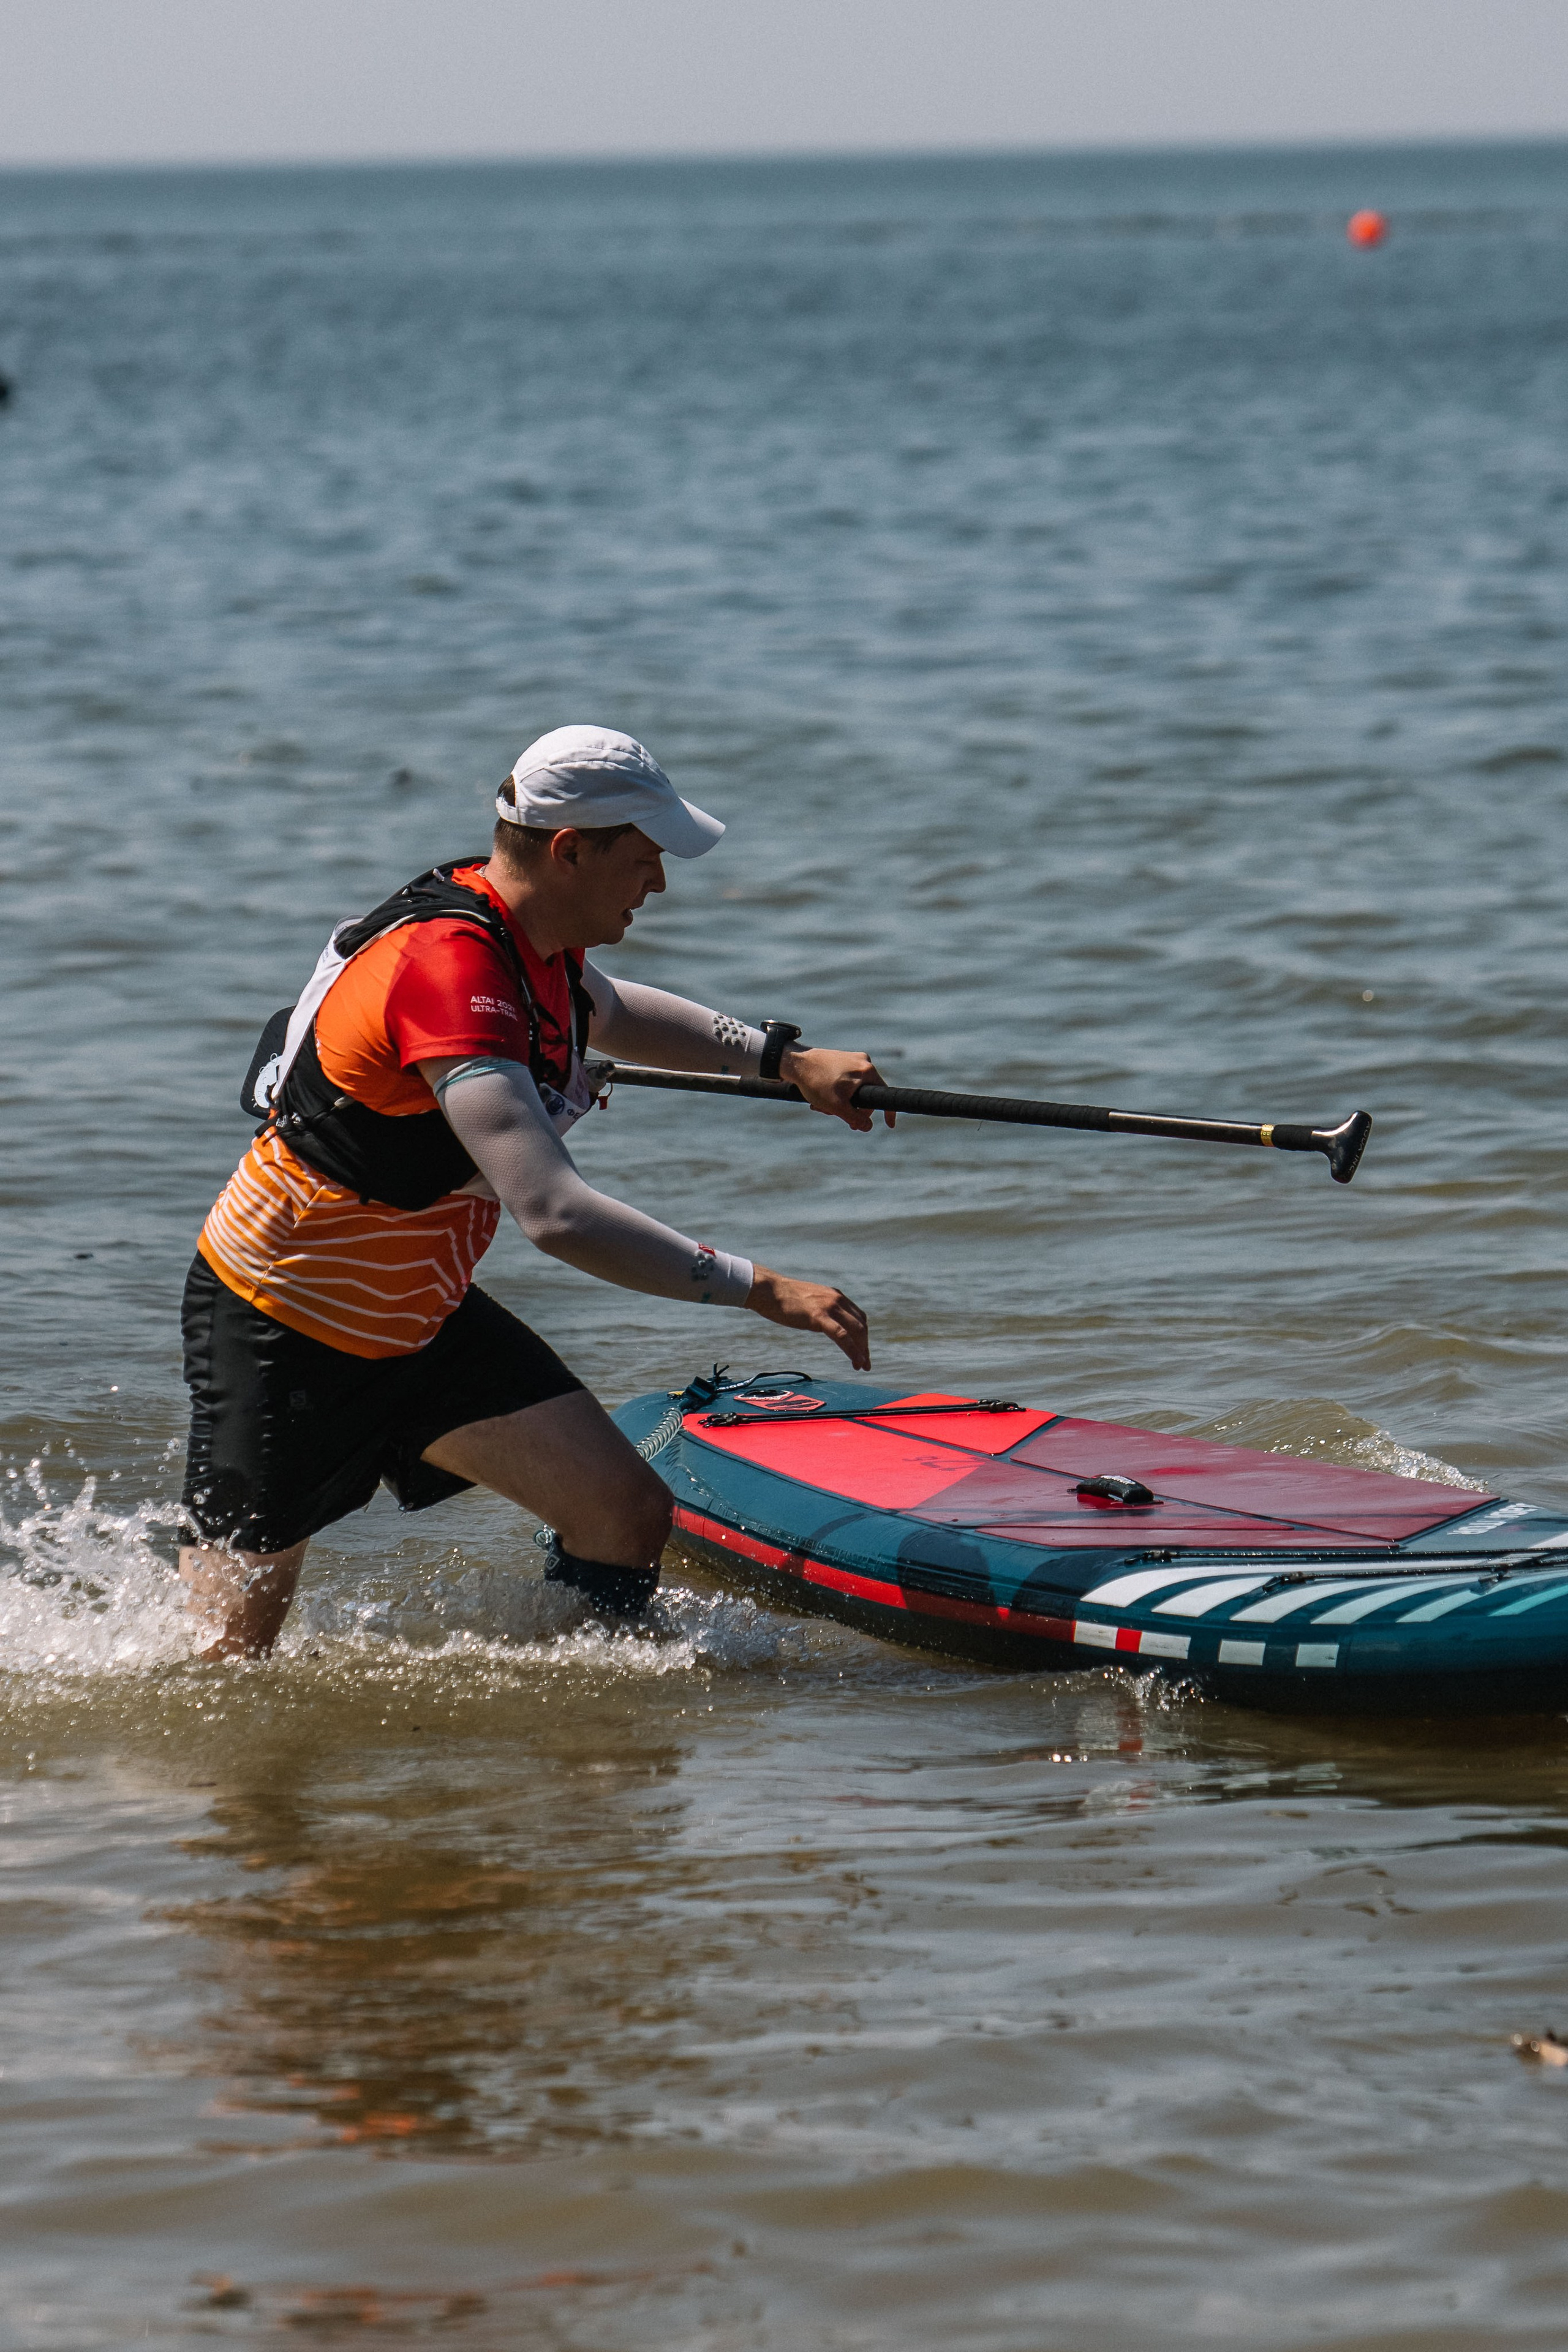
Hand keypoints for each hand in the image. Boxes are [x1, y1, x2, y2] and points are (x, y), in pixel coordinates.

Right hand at [745, 1266, 870, 1370]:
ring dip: (862, 1351)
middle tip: (865, 1363)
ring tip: (862, 1366)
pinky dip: (852, 1350)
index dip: (863, 1335)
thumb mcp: (809, 1302)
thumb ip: (821, 1310)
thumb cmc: (783, 1298)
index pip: (858, 1317)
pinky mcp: (819, 1317)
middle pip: (861, 1325)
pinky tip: (855, 1362)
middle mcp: (837, 1300)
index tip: (862, 1350)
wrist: (769, 1290)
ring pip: (856, 1331)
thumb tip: (823, 1323)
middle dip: (865, 1346)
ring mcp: (829, 1307)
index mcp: (836, 1296)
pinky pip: (842, 1336)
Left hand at [780, 1045, 894, 1131]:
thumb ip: (855, 1118)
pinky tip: (820, 1097)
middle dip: (852, 1109)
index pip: (883, 1094)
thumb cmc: (816, 1082)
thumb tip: (868, 1127)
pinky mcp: (842, 1059)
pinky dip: (836, 1092)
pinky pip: (846, 1081)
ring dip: (840, 1102)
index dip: (887, 1113)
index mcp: (867, 1070)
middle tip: (837, 1117)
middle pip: (866, 1095)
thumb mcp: (837, 1106)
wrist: (795, 1062)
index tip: (889, 1126)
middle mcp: (864, 1062)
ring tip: (821, 1106)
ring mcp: (852, 1059)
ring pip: (853, 1089)